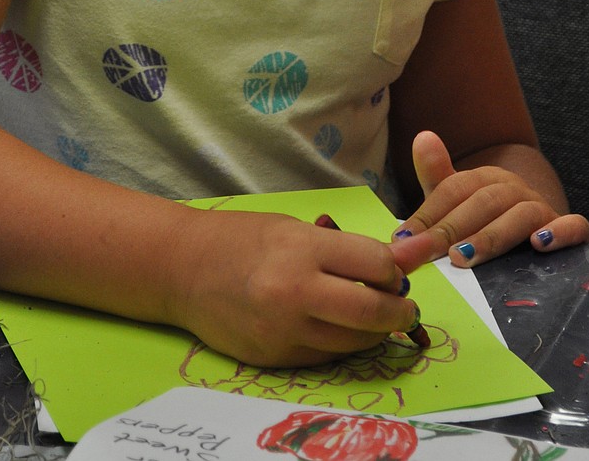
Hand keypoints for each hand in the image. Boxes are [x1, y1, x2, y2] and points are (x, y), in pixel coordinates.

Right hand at [167, 208, 421, 366]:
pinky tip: (338, 327)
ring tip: (374, 318)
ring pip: (354, 342)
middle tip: (405, 307)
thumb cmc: (241, 238)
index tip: (397, 273)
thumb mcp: (294, 229)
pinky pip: (326, 356)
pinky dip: (342, 344)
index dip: (395, 271)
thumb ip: (347, 248)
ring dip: (374, 333)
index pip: (376, 265)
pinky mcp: (276, 358)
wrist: (184, 268)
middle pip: (373, 312)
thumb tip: (403, 260)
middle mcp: (295, 292)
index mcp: (302, 249)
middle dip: (400, 312)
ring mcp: (284, 330)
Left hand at [389, 131, 588, 269]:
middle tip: (427, 252)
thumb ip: (437, 176)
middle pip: (483, 202)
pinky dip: (560, 232)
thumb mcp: (458, 201)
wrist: (537, 231)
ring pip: (520, 215)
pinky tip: (540, 244)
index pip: (454, 189)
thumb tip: (422, 136)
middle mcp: (515, 189)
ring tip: (463, 257)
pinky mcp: (568, 230)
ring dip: (490, 237)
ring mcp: (543, 209)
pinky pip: (573, 226)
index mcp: (486, 179)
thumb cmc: (487, 220)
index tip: (404, 239)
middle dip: (451, 228)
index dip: (428, 213)